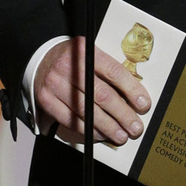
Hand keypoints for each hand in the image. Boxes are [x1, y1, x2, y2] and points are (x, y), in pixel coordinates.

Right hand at [35, 38, 150, 145]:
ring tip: (121, 135)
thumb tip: (135, 95)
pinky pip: (70, 120)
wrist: (42, 60)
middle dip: (122, 114)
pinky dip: (88, 130)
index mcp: (85, 50)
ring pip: (87, 110)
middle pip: (102, 94)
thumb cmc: (73, 60)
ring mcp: (55, 83)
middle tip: (135, 127)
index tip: (143, 105)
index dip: (131, 90)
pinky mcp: (46, 99)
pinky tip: (100, 134)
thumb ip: (109, 70)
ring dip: (107, 126)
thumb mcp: (91, 55)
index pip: (114, 72)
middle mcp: (69, 66)